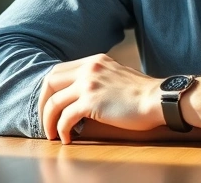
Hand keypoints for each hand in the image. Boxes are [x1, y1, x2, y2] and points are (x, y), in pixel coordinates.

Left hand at [38, 54, 163, 142]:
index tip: (50, 104)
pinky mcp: (92, 102)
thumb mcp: (117, 74)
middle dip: (42, 103)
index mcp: (95, 61)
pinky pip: (65, 118)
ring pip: (53, 102)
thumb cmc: (143, 93)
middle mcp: (89, 68)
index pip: (59, 70)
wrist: (158, 99)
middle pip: (49, 82)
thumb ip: (99, 77)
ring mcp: (89, 84)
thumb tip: (82, 94)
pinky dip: (62, 130)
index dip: (49, 90)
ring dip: (48, 121)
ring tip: (52, 134)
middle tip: (45, 120)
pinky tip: (67, 138)